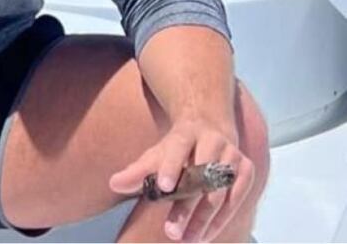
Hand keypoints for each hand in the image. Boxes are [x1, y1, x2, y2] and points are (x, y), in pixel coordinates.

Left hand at [108, 116, 254, 242]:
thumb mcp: (156, 154)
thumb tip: (114, 184)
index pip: (177, 147)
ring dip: (204, 219)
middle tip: (171, 232)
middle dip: (186, 206)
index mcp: (186, 131)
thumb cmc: (178, 147)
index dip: (171, 166)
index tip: (163, 186)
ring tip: (187, 240)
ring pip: (220, 191)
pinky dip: (221, 220)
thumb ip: (138, 171)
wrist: (209, 126)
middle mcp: (212, 139)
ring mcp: (232, 154)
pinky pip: (236, 199)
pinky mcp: (247, 168)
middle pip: (200, 176)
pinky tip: (205, 236)